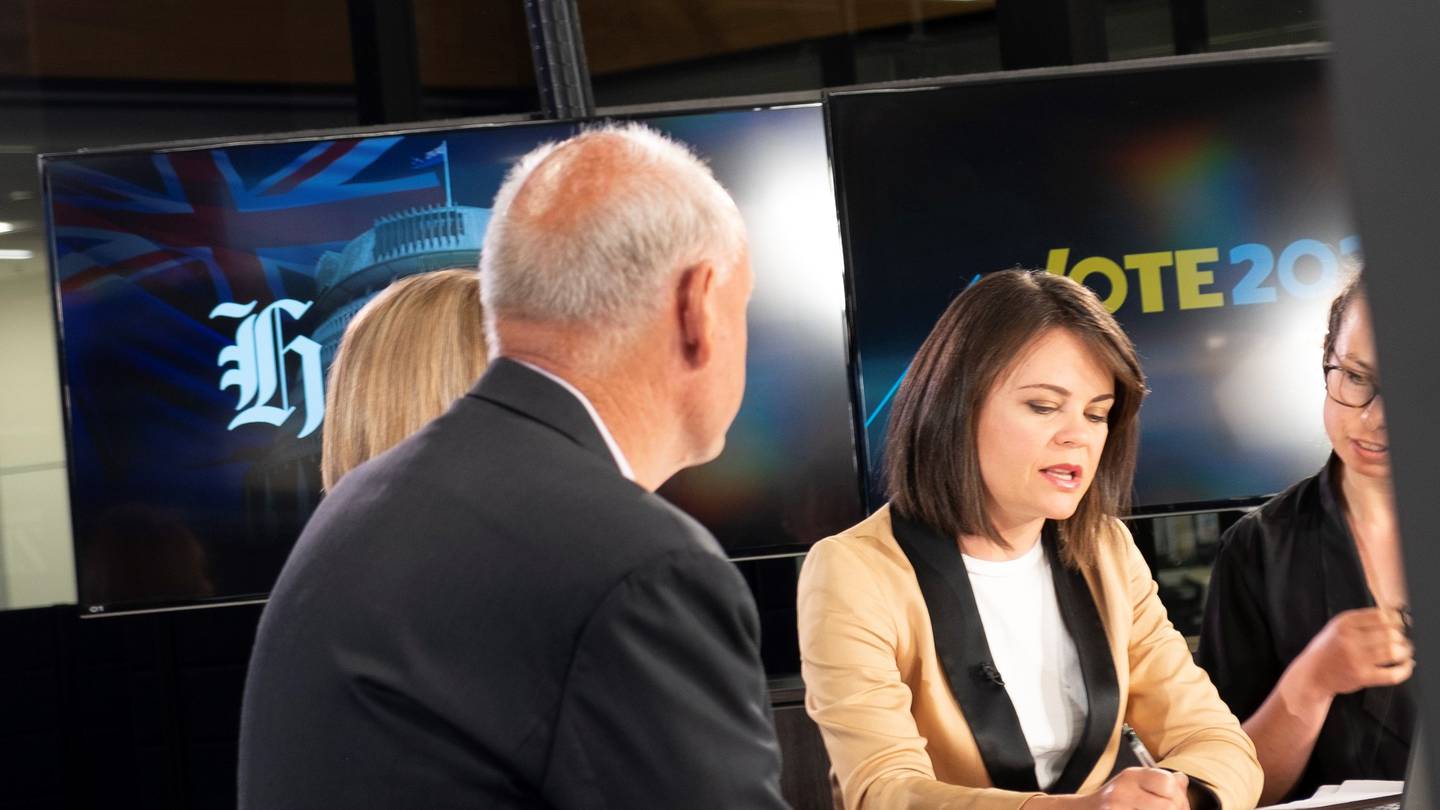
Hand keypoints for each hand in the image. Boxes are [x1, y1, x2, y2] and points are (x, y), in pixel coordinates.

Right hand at [1027, 768, 1188, 809]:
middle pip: (1169, 806)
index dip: (1178, 796)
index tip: (1177, 803)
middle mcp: (1122, 792)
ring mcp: (1116, 808)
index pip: (1167, 783)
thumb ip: (1160, 781)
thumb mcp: (1134, 783)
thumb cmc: (1115, 800)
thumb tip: (1182, 781)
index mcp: (1130, 776)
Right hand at [1296, 607, 1413, 697]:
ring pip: (1393, 651)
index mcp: (1344, 623)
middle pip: (1390, 633)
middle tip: (1402, 640)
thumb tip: (1393, 617)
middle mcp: (1349, 639)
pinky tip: (1406, 666)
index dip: (1395, 620)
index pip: (1380, 616)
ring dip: (1404, 651)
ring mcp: (1355, 658)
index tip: (1398, 625)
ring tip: (1404, 651)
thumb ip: (1360, 621)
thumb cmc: (1327, 649)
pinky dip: (1404, 670)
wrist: (1312, 673)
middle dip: (1401, 637)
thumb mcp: (1336, 627)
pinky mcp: (1362, 676)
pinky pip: (1392, 674)